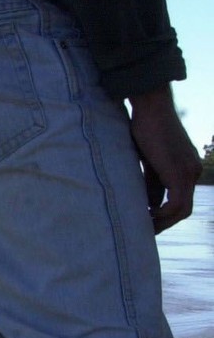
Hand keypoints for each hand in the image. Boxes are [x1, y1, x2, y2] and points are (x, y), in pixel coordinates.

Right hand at [128, 86, 200, 233]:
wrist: (152, 107)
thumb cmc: (146, 128)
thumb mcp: (149, 162)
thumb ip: (152, 184)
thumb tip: (150, 206)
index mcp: (188, 168)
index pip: (181, 200)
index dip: (164, 215)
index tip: (144, 221)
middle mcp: (194, 171)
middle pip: (184, 209)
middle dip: (164, 223)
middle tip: (144, 230)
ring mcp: (189, 172)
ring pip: (182, 210)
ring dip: (162, 222)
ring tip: (142, 226)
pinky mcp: (180, 172)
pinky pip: (176, 204)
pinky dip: (162, 214)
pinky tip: (146, 215)